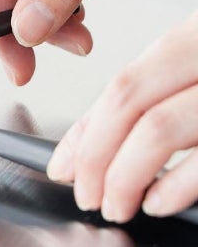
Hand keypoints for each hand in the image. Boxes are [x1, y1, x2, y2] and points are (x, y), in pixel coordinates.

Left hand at [47, 11, 197, 220]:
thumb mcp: (188, 72)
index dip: (82, 132)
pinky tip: (156, 202)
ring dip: (124, 177)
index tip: (60, 165)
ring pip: (158, 130)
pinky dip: (175, 187)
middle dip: (94, 156)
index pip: (119, 86)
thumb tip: (83, 143)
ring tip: (114, 205)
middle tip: (84, 193)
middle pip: (128, 103)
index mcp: (188, 41)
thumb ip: (142, 99)